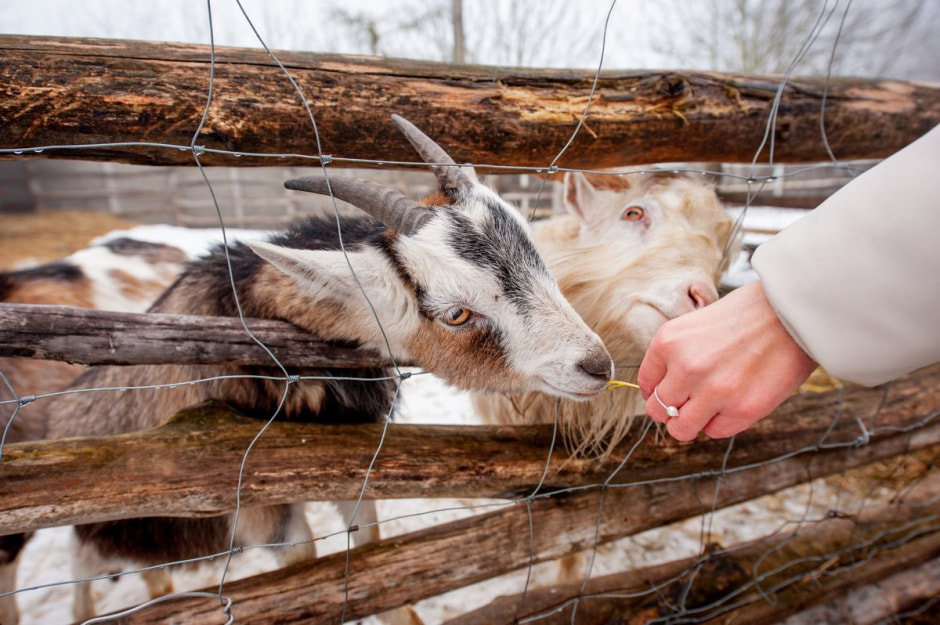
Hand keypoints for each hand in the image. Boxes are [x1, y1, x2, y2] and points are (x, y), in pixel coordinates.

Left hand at [637, 281, 817, 440]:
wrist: (792, 314)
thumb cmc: (746, 315)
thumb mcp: (695, 324)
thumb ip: (675, 355)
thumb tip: (661, 389)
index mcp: (669, 342)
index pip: (646, 382)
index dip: (656, 389)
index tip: (668, 390)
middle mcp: (686, 368)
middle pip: (658, 409)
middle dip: (670, 409)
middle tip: (687, 403)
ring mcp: (713, 392)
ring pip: (680, 429)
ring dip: (690, 423)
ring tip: (706, 410)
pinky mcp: (742, 410)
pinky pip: (714, 431)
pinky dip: (720, 422)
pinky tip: (732, 403)